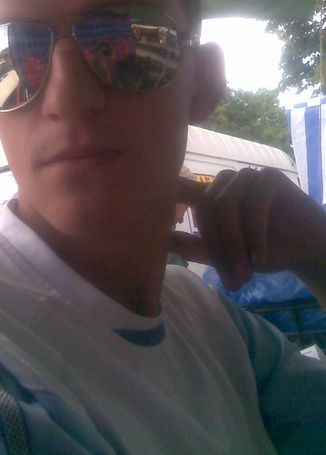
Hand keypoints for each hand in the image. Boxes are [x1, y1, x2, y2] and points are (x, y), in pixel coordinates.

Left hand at [171, 168, 325, 304]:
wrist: (307, 251)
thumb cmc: (262, 251)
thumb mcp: (224, 254)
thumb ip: (193, 245)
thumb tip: (159, 241)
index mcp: (210, 195)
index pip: (181, 189)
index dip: (165, 195)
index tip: (147, 210)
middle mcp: (226, 182)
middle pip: (204, 206)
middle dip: (216, 246)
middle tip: (232, 278)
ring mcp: (247, 176)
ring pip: (225, 205)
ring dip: (234, 244)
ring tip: (246, 271)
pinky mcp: (270, 177)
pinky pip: (253, 205)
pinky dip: (254, 235)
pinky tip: (260, 256)